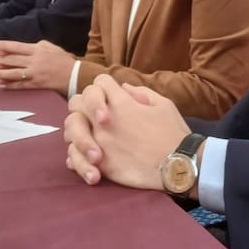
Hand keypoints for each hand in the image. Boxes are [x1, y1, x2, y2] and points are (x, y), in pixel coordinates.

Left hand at [0, 40, 74, 90]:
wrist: (74, 75)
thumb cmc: (63, 60)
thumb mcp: (52, 47)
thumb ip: (38, 45)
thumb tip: (24, 47)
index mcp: (38, 50)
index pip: (17, 47)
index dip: (4, 45)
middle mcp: (34, 61)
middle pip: (12, 60)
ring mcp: (34, 74)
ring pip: (13, 73)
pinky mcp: (36, 84)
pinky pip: (20, 85)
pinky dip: (9, 85)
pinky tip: (0, 84)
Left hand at [64, 75, 188, 190]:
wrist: (178, 166)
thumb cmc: (174, 133)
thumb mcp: (163, 104)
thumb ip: (140, 92)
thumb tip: (123, 88)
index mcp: (121, 102)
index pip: (100, 82)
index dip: (105, 87)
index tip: (113, 97)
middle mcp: (104, 120)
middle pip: (77, 101)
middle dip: (84, 104)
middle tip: (95, 116)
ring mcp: (99, 141)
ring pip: (70, 127)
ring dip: (77, 129)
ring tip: (89, 136)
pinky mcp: (100, 163)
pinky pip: (74, 155)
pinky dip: (76, 155)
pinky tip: (87, 157)